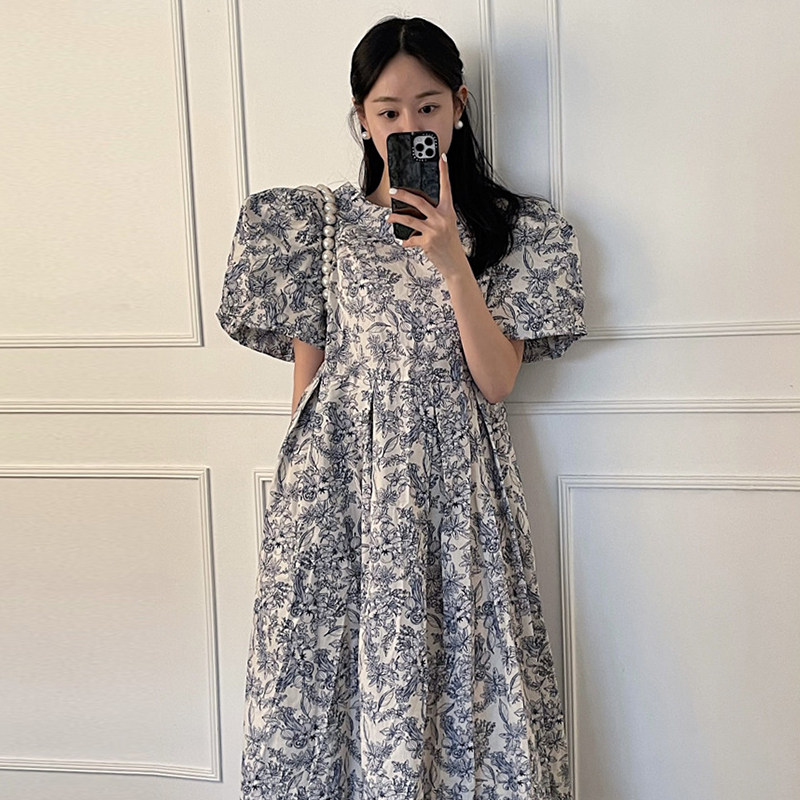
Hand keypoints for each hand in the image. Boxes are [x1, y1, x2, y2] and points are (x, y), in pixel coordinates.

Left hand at [386, 154, 470, 280]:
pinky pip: (410, 239)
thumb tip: (417, 209)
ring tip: (390, 217)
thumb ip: (435, 215)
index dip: (444, 172)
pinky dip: (405, 241)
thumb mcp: (447, 225)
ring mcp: (434, 230)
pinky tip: (403, 242)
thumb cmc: (450, 244)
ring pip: (409, 219)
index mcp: (448, 212)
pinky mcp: (427, 242)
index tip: (442, 158)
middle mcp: (442, 219)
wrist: (455, 264)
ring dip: (396, 217)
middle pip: (419, 201)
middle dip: (403, 195)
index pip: (446, 188)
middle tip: (393, 191)